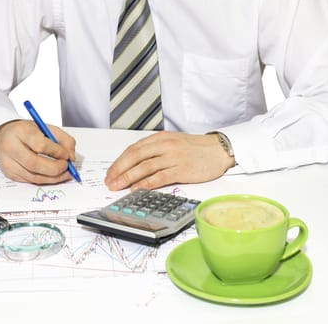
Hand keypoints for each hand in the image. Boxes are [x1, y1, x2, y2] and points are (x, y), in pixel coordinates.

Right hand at [0, 120, 76, 183]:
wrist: (3, 137)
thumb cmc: (26, 132)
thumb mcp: (46, 128)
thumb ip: (63, 139)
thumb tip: (71, 157)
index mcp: (20, 132)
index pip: (40, 145)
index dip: (56, 152)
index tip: (66, 155)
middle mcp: (10, 147)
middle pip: (34, 164)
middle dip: (55, 168)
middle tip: (67, 167)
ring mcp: (8, 163)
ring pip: (33, 176)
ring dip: (53, 178)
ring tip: (65, 173)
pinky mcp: (9, 174)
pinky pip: (31, 181)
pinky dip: (45, 180)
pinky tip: (53, 176)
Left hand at [104, 131, 234, 190]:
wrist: (218, 150)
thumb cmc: (196, 148)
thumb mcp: (173, 143)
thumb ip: (155, 151)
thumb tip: (134, 165)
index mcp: (160, 138)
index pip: (133, 149)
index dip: (119, 161)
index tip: (110, 172)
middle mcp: (165, 145)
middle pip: (135, 156)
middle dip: (119, 170)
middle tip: (110, 181)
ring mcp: (173, 157)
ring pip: (144, 167)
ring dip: (128, 177)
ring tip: (118, 186)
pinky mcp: (182, 169)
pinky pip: (160, 177)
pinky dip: (146, 183)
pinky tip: (137, 189)